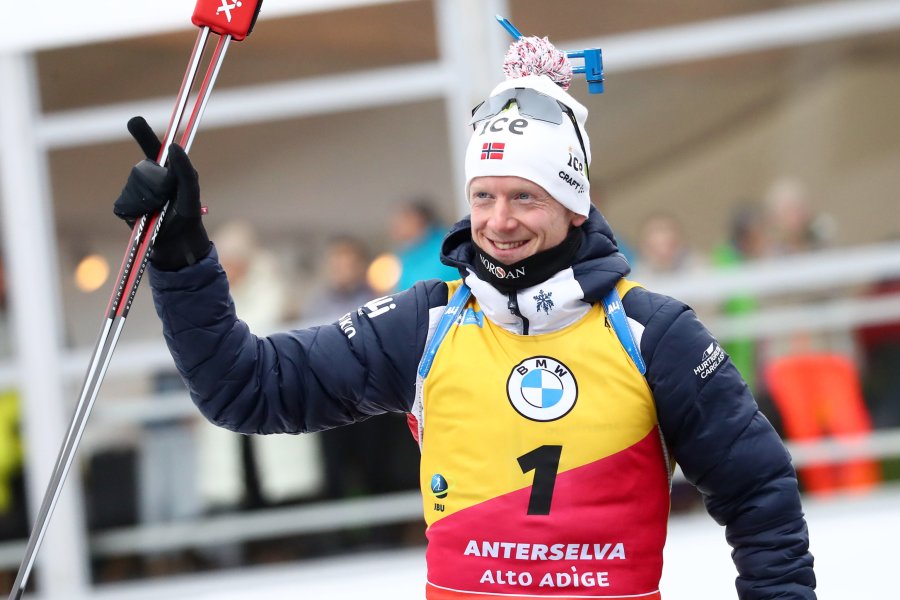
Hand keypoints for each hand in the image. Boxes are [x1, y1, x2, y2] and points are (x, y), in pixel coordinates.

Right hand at [113, 117, 210, 269]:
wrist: (177, 244)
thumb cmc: (187, 216)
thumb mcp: (192, 194)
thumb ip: (186, 172)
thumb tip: (173, 147)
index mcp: (165, 171)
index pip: (153, 148)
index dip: (143, 134)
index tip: (134, 120)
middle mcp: (148, 178)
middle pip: (142, 171)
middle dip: (155, 186)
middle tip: (167, 201)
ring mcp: (135, 191)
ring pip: (133, 188)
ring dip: (148, 202)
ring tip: (159, 212)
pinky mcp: (125, 207)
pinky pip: (124, 204)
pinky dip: (135, 212)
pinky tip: (146, 218)